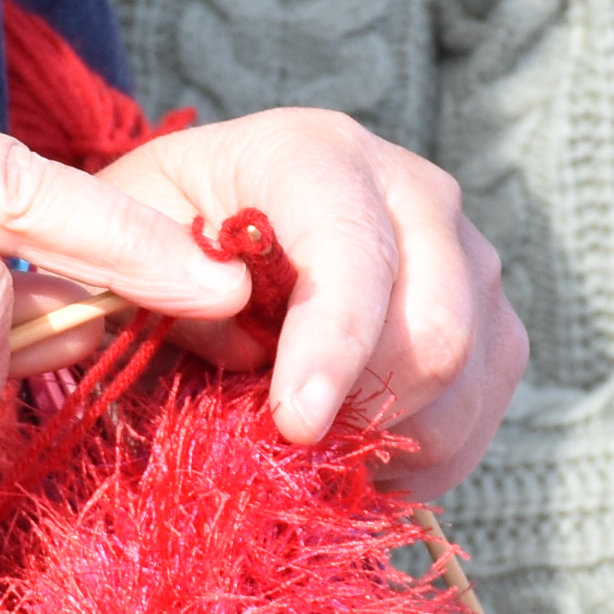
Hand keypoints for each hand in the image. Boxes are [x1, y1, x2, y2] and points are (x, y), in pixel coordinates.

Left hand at [88, 107, 525, 494]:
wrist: (219, 234)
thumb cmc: (160, 239)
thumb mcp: (120, 241)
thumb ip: (161, 277)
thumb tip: (242, 329)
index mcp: (314, 154)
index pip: (354, 251)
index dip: (332, 346)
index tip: (295, 424)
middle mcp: (414, 191)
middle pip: (436, 328)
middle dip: (362, 409)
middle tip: (288, 444)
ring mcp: (468, 256)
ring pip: (465, 382)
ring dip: (387, 440)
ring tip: (312, 444)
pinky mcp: (492, 321)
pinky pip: (479, 415)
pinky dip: (418, 459)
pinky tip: (354, 450)